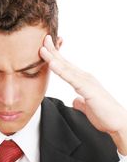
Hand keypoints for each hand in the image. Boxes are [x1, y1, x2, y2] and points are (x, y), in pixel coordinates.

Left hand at [40, 35, 126, 152]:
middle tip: (43, 38)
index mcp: (83, 81)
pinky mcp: (88, 90)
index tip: (45, 47)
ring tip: (43, 48)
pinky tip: (52, 64)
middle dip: (53, 50)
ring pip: (66, 67)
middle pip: (65, 62)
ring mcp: (87, 82)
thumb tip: (75, 101)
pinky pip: (71, 79)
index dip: (55, 56)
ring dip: (54, 57)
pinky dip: (61, 71)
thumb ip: (81, 102)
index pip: (66, 66)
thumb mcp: (88, 107)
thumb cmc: (105, 115)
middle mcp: (85, 78)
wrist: (118, 123)